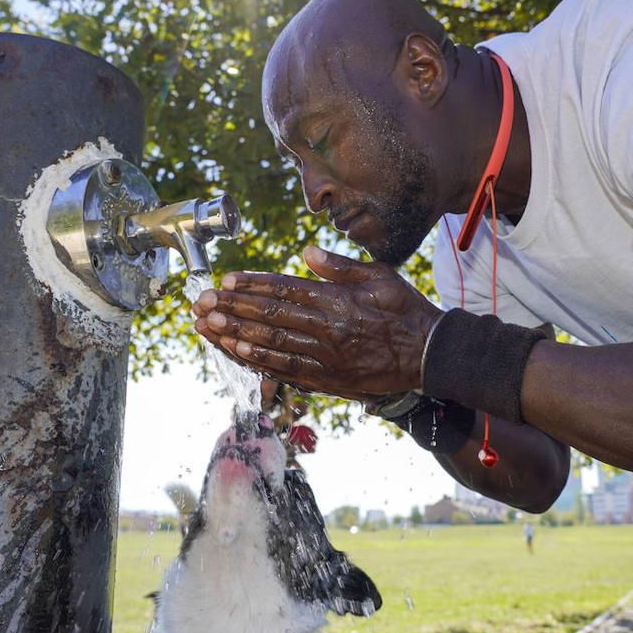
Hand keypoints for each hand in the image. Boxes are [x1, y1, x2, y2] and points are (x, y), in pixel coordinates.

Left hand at [192, 245, 440, 400]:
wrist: (430, 355)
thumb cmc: (406, 312)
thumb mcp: (380, 276)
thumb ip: (340, 266)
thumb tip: (306, 252)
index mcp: (338, 301)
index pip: (285, 289)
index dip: (252, 285)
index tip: (225, 280)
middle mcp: (327, 329)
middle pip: (270, 315)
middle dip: (232, 308)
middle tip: (202, 302)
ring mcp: (326, 358)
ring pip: (272, 343)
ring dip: (235, 334)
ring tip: (207, 325)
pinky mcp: (329, 380)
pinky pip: (287, 369)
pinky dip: (259, 360)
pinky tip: (236, 352)